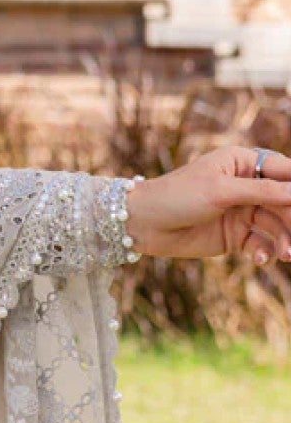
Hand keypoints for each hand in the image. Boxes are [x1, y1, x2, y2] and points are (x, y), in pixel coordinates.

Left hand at [126, 145, 290, 261]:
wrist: (145, 224)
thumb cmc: (178, 196)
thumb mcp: (221, 190)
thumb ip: (262, 191)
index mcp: (242, 163)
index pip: (284, 172)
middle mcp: (246, 186)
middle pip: (285, 202)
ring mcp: (241, 212)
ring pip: (277, 226)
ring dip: (285, 240)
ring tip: (285, 254)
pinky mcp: (235, 236)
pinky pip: (260, 244)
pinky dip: (264, 252)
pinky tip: (259, 259)